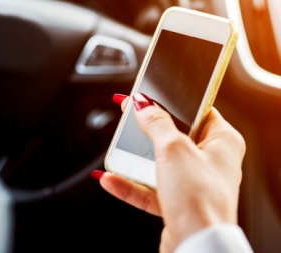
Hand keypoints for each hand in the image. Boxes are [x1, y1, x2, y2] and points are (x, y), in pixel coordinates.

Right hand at [92, 93, 245, 252]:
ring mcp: (195, 183)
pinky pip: (151, 188)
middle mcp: (211, 161)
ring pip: (160, 163)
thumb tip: (143, 103)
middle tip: (130, 118)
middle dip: (149, 131)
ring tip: (116, 148)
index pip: (196, 110)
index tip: (151, 96)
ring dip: (135, 159)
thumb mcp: (174, 148)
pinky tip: (111, 178)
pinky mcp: (179, 203)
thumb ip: (157, 122)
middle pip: (175, 135)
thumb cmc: (201, 200)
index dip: (172, 102)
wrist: (197, 246)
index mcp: (223, 141)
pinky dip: (131, 183)